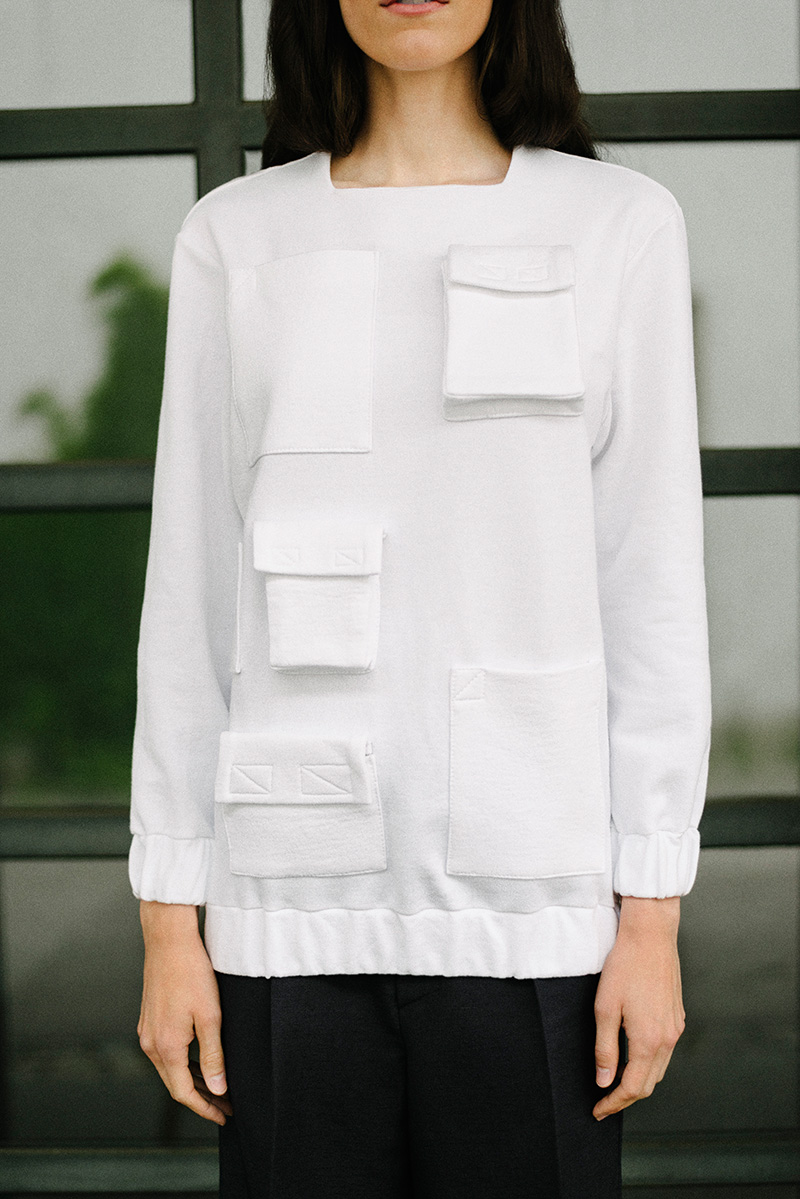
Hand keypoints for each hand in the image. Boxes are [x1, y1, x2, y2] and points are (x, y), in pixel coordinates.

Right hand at [137, 901, 232, 1125]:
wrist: (169, 941)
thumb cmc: (192, 973)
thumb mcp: (210, 1017)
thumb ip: (213, 1056)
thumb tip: (218, 1089)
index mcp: (165, 1047)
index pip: (183, 1093)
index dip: (204, 1108)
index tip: (224, 1115)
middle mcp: (150, 1043)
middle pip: (174, 1084)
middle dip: (200, 1098)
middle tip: (226, 1105)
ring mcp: (147, 1031)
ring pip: (169, 1068)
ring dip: (192, 1081)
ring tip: (217, 1086)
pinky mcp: (149, 1019)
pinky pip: (165, 1052)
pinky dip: (183, 1063)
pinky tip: (199, 1060)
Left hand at [593, 895, 684, 1120]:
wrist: (650, 936)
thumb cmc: (625, 967)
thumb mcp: (605, 1008)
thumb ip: (605, 1049)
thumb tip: (604, 1081)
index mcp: (649, 1041)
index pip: (632, 1087)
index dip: (614, 1103)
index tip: (598, 1110)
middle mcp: (668, 1039)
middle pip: (649, 1084)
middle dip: (626, 1097)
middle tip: (604, 1102)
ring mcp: (675, 1027)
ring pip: (659, 1069)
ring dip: (639, 1082)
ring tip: (616, 1084)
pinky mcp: (677, 1016)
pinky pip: (665, 1052)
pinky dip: (650, 1063)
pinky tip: (635, 1057)